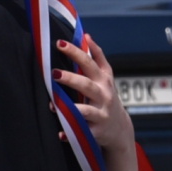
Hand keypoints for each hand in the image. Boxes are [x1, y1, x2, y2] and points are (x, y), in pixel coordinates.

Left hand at [54, 34, 133, 158]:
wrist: (119, 129)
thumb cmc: (107, 97)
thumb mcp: (106, 77)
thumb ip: (97, 57)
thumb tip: (86, 36)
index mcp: (103, 80)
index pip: (90, 62)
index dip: (76, 52)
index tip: (59, 43)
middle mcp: (103, 96)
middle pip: (86, 85)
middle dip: (70, 79)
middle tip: (53, 73)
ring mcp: (100, 114)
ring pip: (85, 110)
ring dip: (69, 108)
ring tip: (52, 105)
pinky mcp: (96, 132)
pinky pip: (82, 133)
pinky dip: (70, 134)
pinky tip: (60, 134)